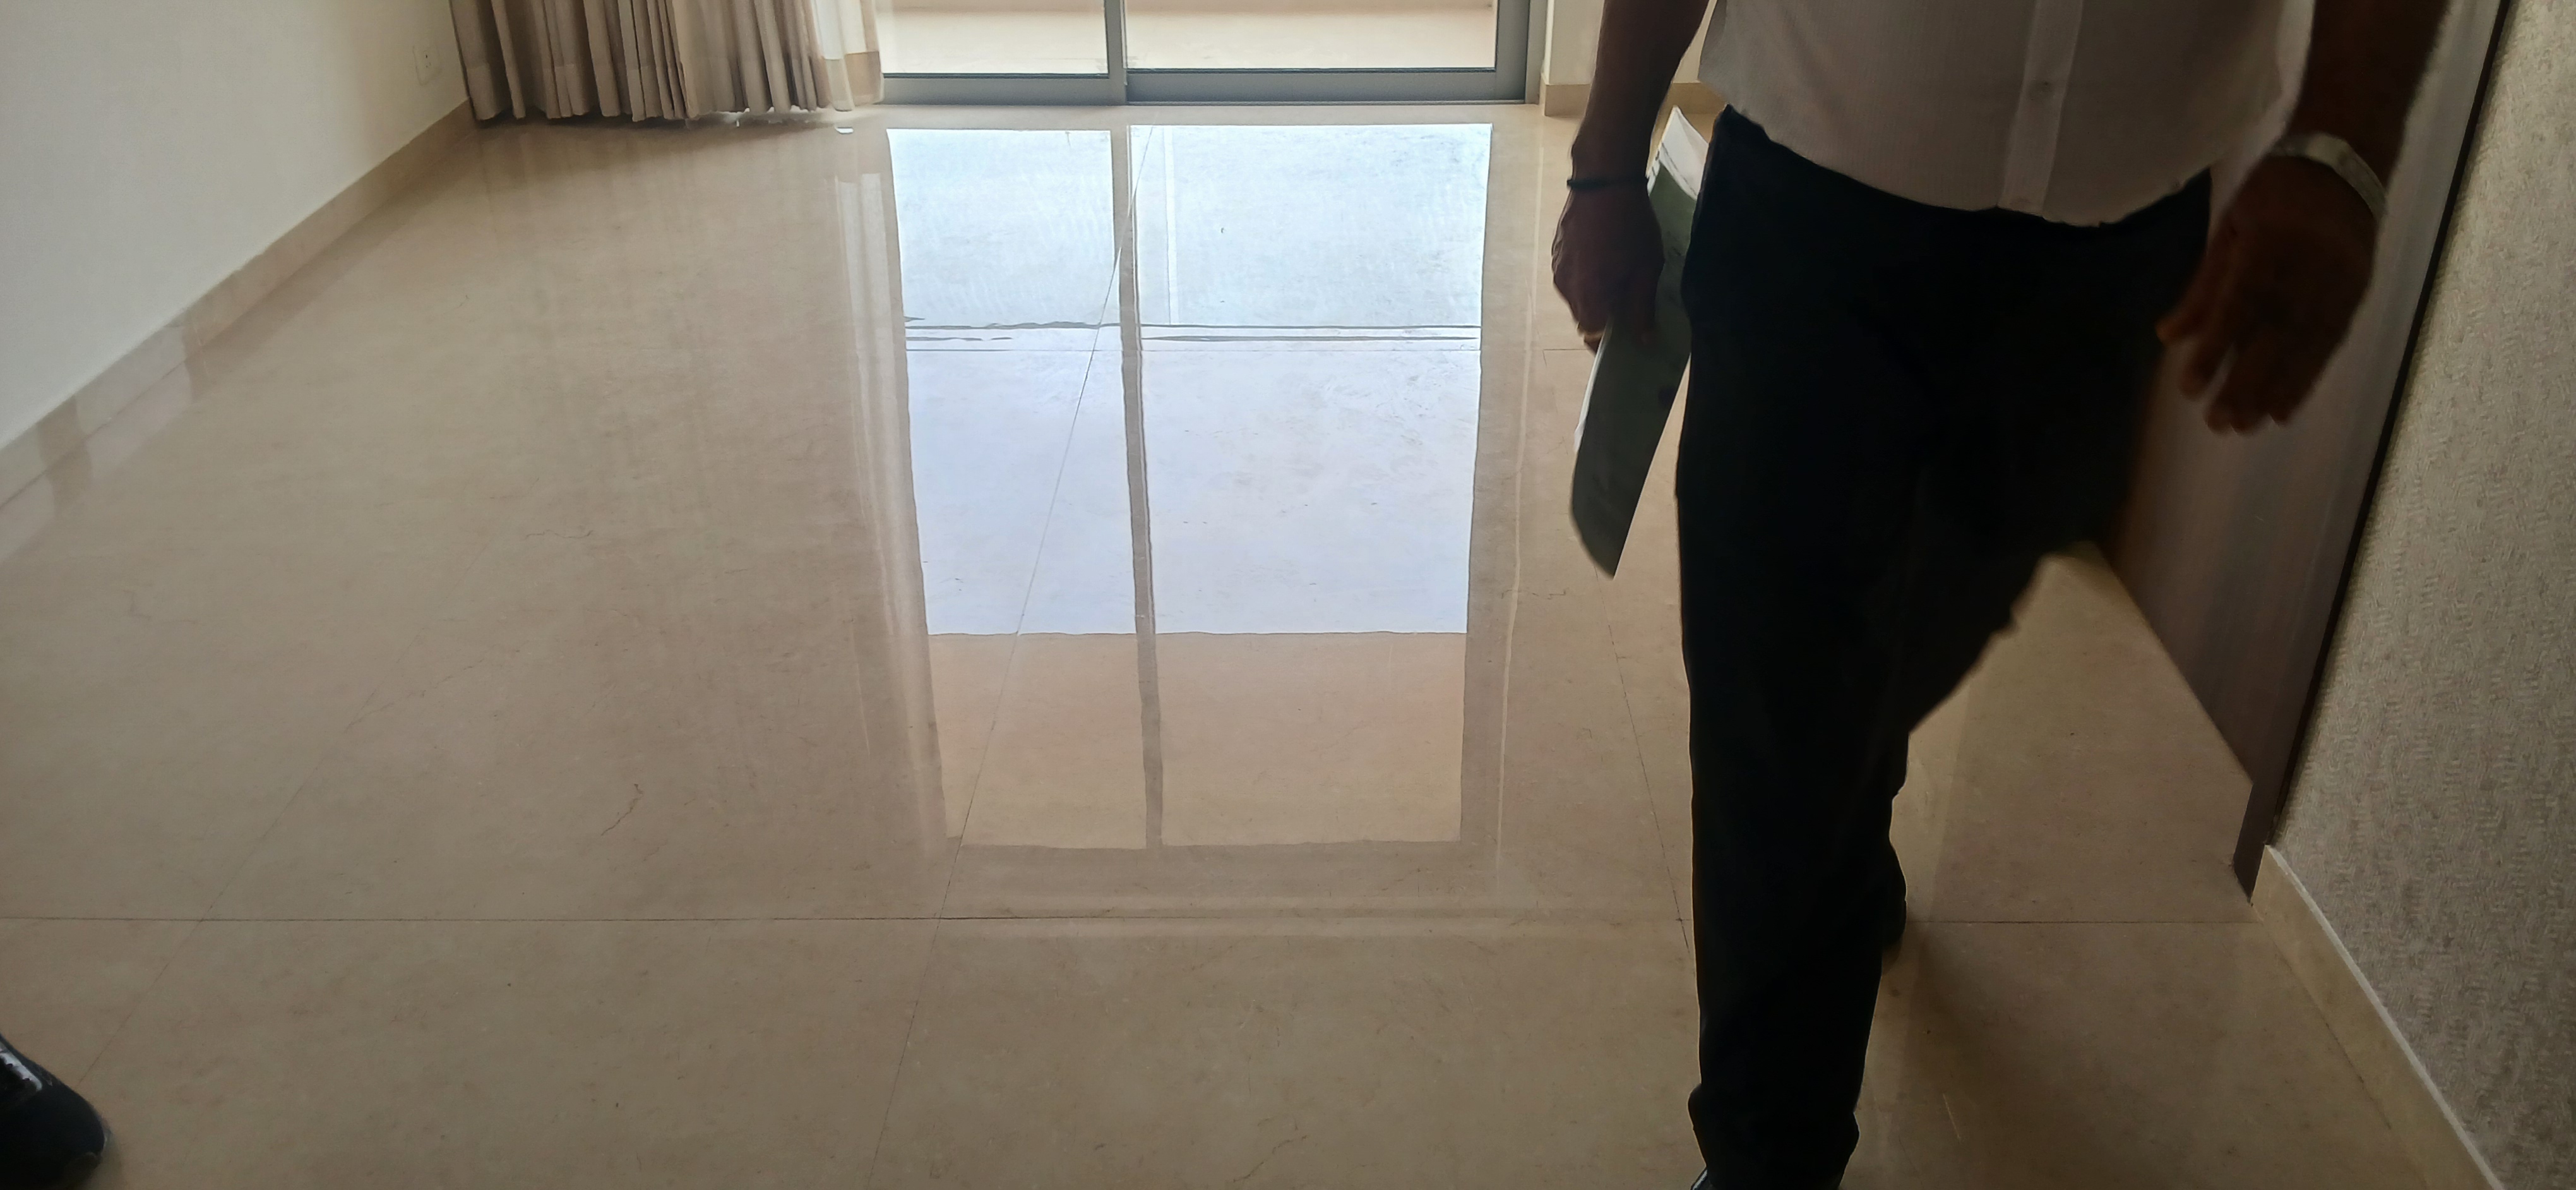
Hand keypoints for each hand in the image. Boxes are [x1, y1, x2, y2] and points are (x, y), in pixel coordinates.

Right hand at [1552, 185, 1663, 350]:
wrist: (1603, 180)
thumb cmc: (1631, 225)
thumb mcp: (1647, 268)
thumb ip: (1642, 307)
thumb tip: (1644, 340)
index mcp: (1589, 295)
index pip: (1592, 336)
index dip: (1608, 342)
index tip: (1626, 339)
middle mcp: (1566, 287)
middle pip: (1583, 317)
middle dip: (1603, 317)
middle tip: (1628, 304)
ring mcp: (1557, 268)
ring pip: (1576, 296)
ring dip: (1594, 294)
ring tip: (1617, 274)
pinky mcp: (1555, 251)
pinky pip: (1570, 276)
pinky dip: (1586, 276)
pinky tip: (1603, 256)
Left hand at [2157, 156, 2378, 432]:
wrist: (2346, 159)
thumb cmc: (2274, 192)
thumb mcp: (2230, 228)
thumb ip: (2204, 286)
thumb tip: (2169, 337)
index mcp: (2271, 243)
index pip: (2239, 307)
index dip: (2215, 351)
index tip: (2188, 388)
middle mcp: (2309, 266)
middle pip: (2273, 335)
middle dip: (2244, 383)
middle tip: (2217, 423)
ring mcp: (2338, 280)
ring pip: (2304, 347)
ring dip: (2275, 391)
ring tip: (2248, 425)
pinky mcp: (2356, 291)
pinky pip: (2330, 343)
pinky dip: (2307, 378)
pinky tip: (2285, 408)